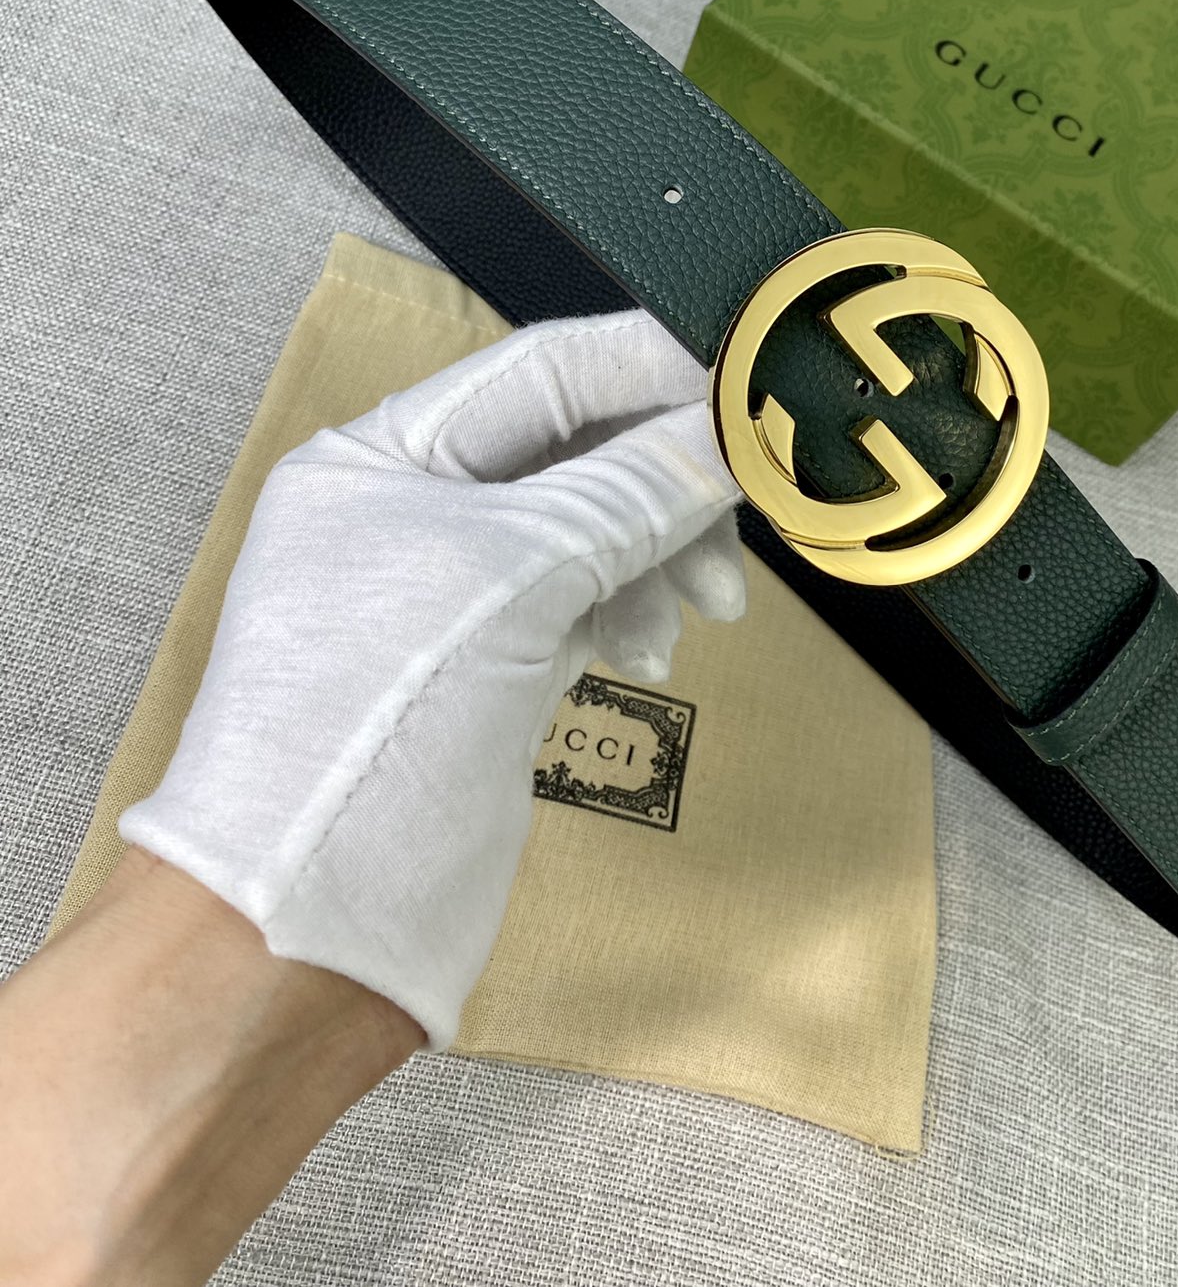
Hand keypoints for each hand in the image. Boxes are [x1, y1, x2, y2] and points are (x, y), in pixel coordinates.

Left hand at [120, 309, 745, 1047]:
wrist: (309, 927)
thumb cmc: (368, 740)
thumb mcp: (510, 580)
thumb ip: (626, 490)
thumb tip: (724, 430)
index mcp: (382, 457)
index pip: (540, 370)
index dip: (649, 370)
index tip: (747, 384)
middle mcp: (410, 510)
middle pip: (574, 447)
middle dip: (665, 475)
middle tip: (746, 512)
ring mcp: (449, 592)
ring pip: (591, 524)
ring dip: (659, 548)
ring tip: (705, 608)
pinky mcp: (487, 664)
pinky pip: (585, 595)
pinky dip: (632, 606)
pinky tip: (646, 648)